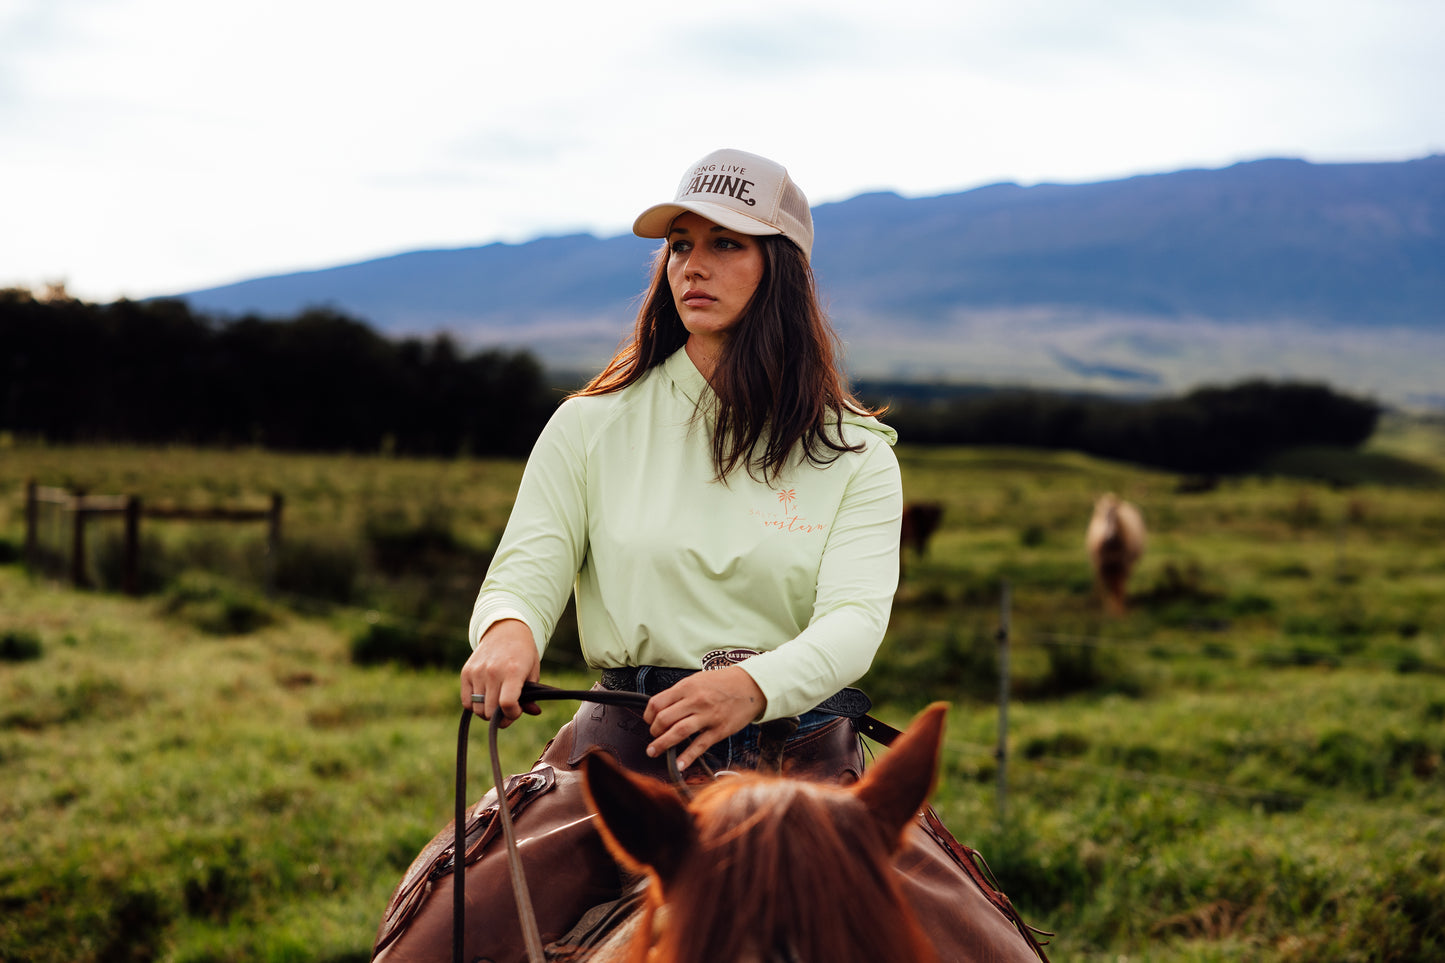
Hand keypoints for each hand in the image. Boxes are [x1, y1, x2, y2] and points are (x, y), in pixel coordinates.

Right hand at [459, 619, 540, 725]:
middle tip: (507, 709)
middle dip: (501, 717)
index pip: (507, 704)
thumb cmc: (523, 654)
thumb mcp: (532, 672)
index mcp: (513, 671)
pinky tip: (485, 699)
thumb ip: (531, 695)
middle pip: (490, 711)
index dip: (513, 714)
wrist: (505, 630)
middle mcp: (493, 671)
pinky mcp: (466, 672)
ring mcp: (477, 672)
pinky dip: (475, 706)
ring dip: (487, 712)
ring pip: (478, 709)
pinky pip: (466, 702)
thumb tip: (534, 712)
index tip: (517, 710)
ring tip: (497, 703)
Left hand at [643, 666, 766, 770]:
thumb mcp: (697, 680)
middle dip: (654, 731)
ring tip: (653, 751)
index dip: (648, 715)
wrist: (751, 685)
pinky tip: (678, 764)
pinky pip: (700, 746)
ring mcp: (707, 716)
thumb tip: (662, 708)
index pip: (657, 703)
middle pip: (664, 719)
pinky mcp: (719, 730)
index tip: (649, 721)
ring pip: (678, 732)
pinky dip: (687, 757)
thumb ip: (680, 693)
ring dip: (662, 744)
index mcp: (687, 687)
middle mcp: (695, 701)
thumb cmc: (723, 682)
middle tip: (654, 736)